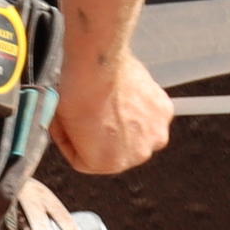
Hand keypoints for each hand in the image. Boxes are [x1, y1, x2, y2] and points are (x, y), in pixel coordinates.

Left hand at [51, 49, 170, 176]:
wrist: (98, 66)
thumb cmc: (77, 92)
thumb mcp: (64, 124)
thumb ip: (77, 137)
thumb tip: (80, 131)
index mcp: (108, 164)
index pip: (86, 159)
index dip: (74, 141)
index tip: (70, 128)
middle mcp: (137, 155)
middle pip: (116, 147)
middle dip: (104, 133)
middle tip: (92, 113)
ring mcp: (155, 134)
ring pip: (136, 131)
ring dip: (125, 121)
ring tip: (110, 101)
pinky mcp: (164, 113)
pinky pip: (149, 114)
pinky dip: (139, 106)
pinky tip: (124, 94)